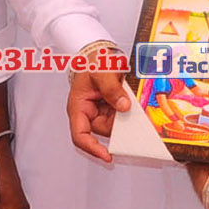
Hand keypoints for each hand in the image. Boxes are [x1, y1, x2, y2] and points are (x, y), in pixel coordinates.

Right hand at [68, 42, 131, 161]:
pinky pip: (121, 115)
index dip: (93, 148)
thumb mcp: (102, 72)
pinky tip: (131, 100)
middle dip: (118, 125)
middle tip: (130, 114)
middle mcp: (88, 113)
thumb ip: (112, 89)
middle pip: (104, 130)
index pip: (80, 135)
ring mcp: (100, 111)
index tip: (107, 156)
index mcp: (78, 107)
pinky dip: (128, 110)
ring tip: (129, 99)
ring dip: (125, 116)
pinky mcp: (111, 108)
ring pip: (115, 124)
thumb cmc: (92, 61)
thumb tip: (123, 106)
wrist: (98, 52)